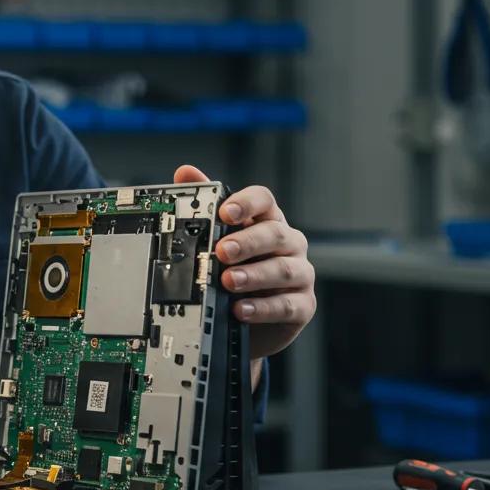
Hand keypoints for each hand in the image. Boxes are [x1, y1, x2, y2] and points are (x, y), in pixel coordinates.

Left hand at [173, 166, 314, 360]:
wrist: (250, 317)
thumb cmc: (238, 268)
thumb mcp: (219, 239)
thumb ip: (205, 205)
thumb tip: (186, 172)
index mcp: (267, 220)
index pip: (264, 200)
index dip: (245, 203)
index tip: (225, 212)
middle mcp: (288, 242)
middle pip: (273, 233)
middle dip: (246, 242)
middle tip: (222, 251)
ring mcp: (300, 273)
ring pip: (283, 269)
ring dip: (254, 275)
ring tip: (228, 282)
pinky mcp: (303, 304)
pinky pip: (287, 305)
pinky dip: (262, 308)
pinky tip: (241, 309)